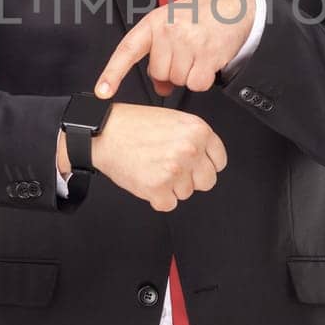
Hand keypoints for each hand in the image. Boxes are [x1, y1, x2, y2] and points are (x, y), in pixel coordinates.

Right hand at [82, 103, 227, 211]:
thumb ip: (194, 138)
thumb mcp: (174, 120)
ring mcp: (175, 170)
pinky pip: (168, 204)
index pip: (219, 162)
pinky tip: (148, 179)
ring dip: (171, 187)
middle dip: (190, 178)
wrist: (104, 132)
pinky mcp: (158, 187)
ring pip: (186, 193)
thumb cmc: (134, 124)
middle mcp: (190, 149)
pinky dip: (157, 197)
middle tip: (171, 167)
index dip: (205, 164)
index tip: (194, 165)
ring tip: (154, 168)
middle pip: (207, 181)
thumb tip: (206, 158)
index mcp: (198, 131)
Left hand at [95, 0, 255, 98]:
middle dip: (172, 70)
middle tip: (187, 52)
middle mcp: (169, 30)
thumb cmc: (202, 14)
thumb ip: (160, 53)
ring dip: (189, 74)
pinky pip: (197, 84)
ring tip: (200, 52)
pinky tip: (209, 61)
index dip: (113, 72)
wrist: (235, 5)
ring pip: (178, 80)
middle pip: (159, 73)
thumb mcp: (174, 26)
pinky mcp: (208, 54)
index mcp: (154, 21)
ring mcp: (188, 42)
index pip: (128, 49)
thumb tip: (160, 88)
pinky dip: (204, 79)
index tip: (102, 91)